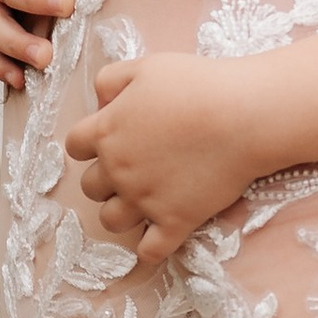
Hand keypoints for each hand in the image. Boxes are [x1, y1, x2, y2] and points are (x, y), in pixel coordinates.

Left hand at [63, 56, 266, 263]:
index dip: (90, 143)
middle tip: (134, 166)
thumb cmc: (198, 85)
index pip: (74, 146)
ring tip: (144, 200)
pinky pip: (150, 251)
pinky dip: (150, 248)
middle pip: (90, 187)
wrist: (243, 116)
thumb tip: (100, 102)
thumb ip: (111, 80)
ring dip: (122, 212)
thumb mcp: (147, 67)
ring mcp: (145, 200)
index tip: (111, 138)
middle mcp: (118, 170)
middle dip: (106, 178)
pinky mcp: (175, 222)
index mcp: (107, 131)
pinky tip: (161, 233)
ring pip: (112, 221)